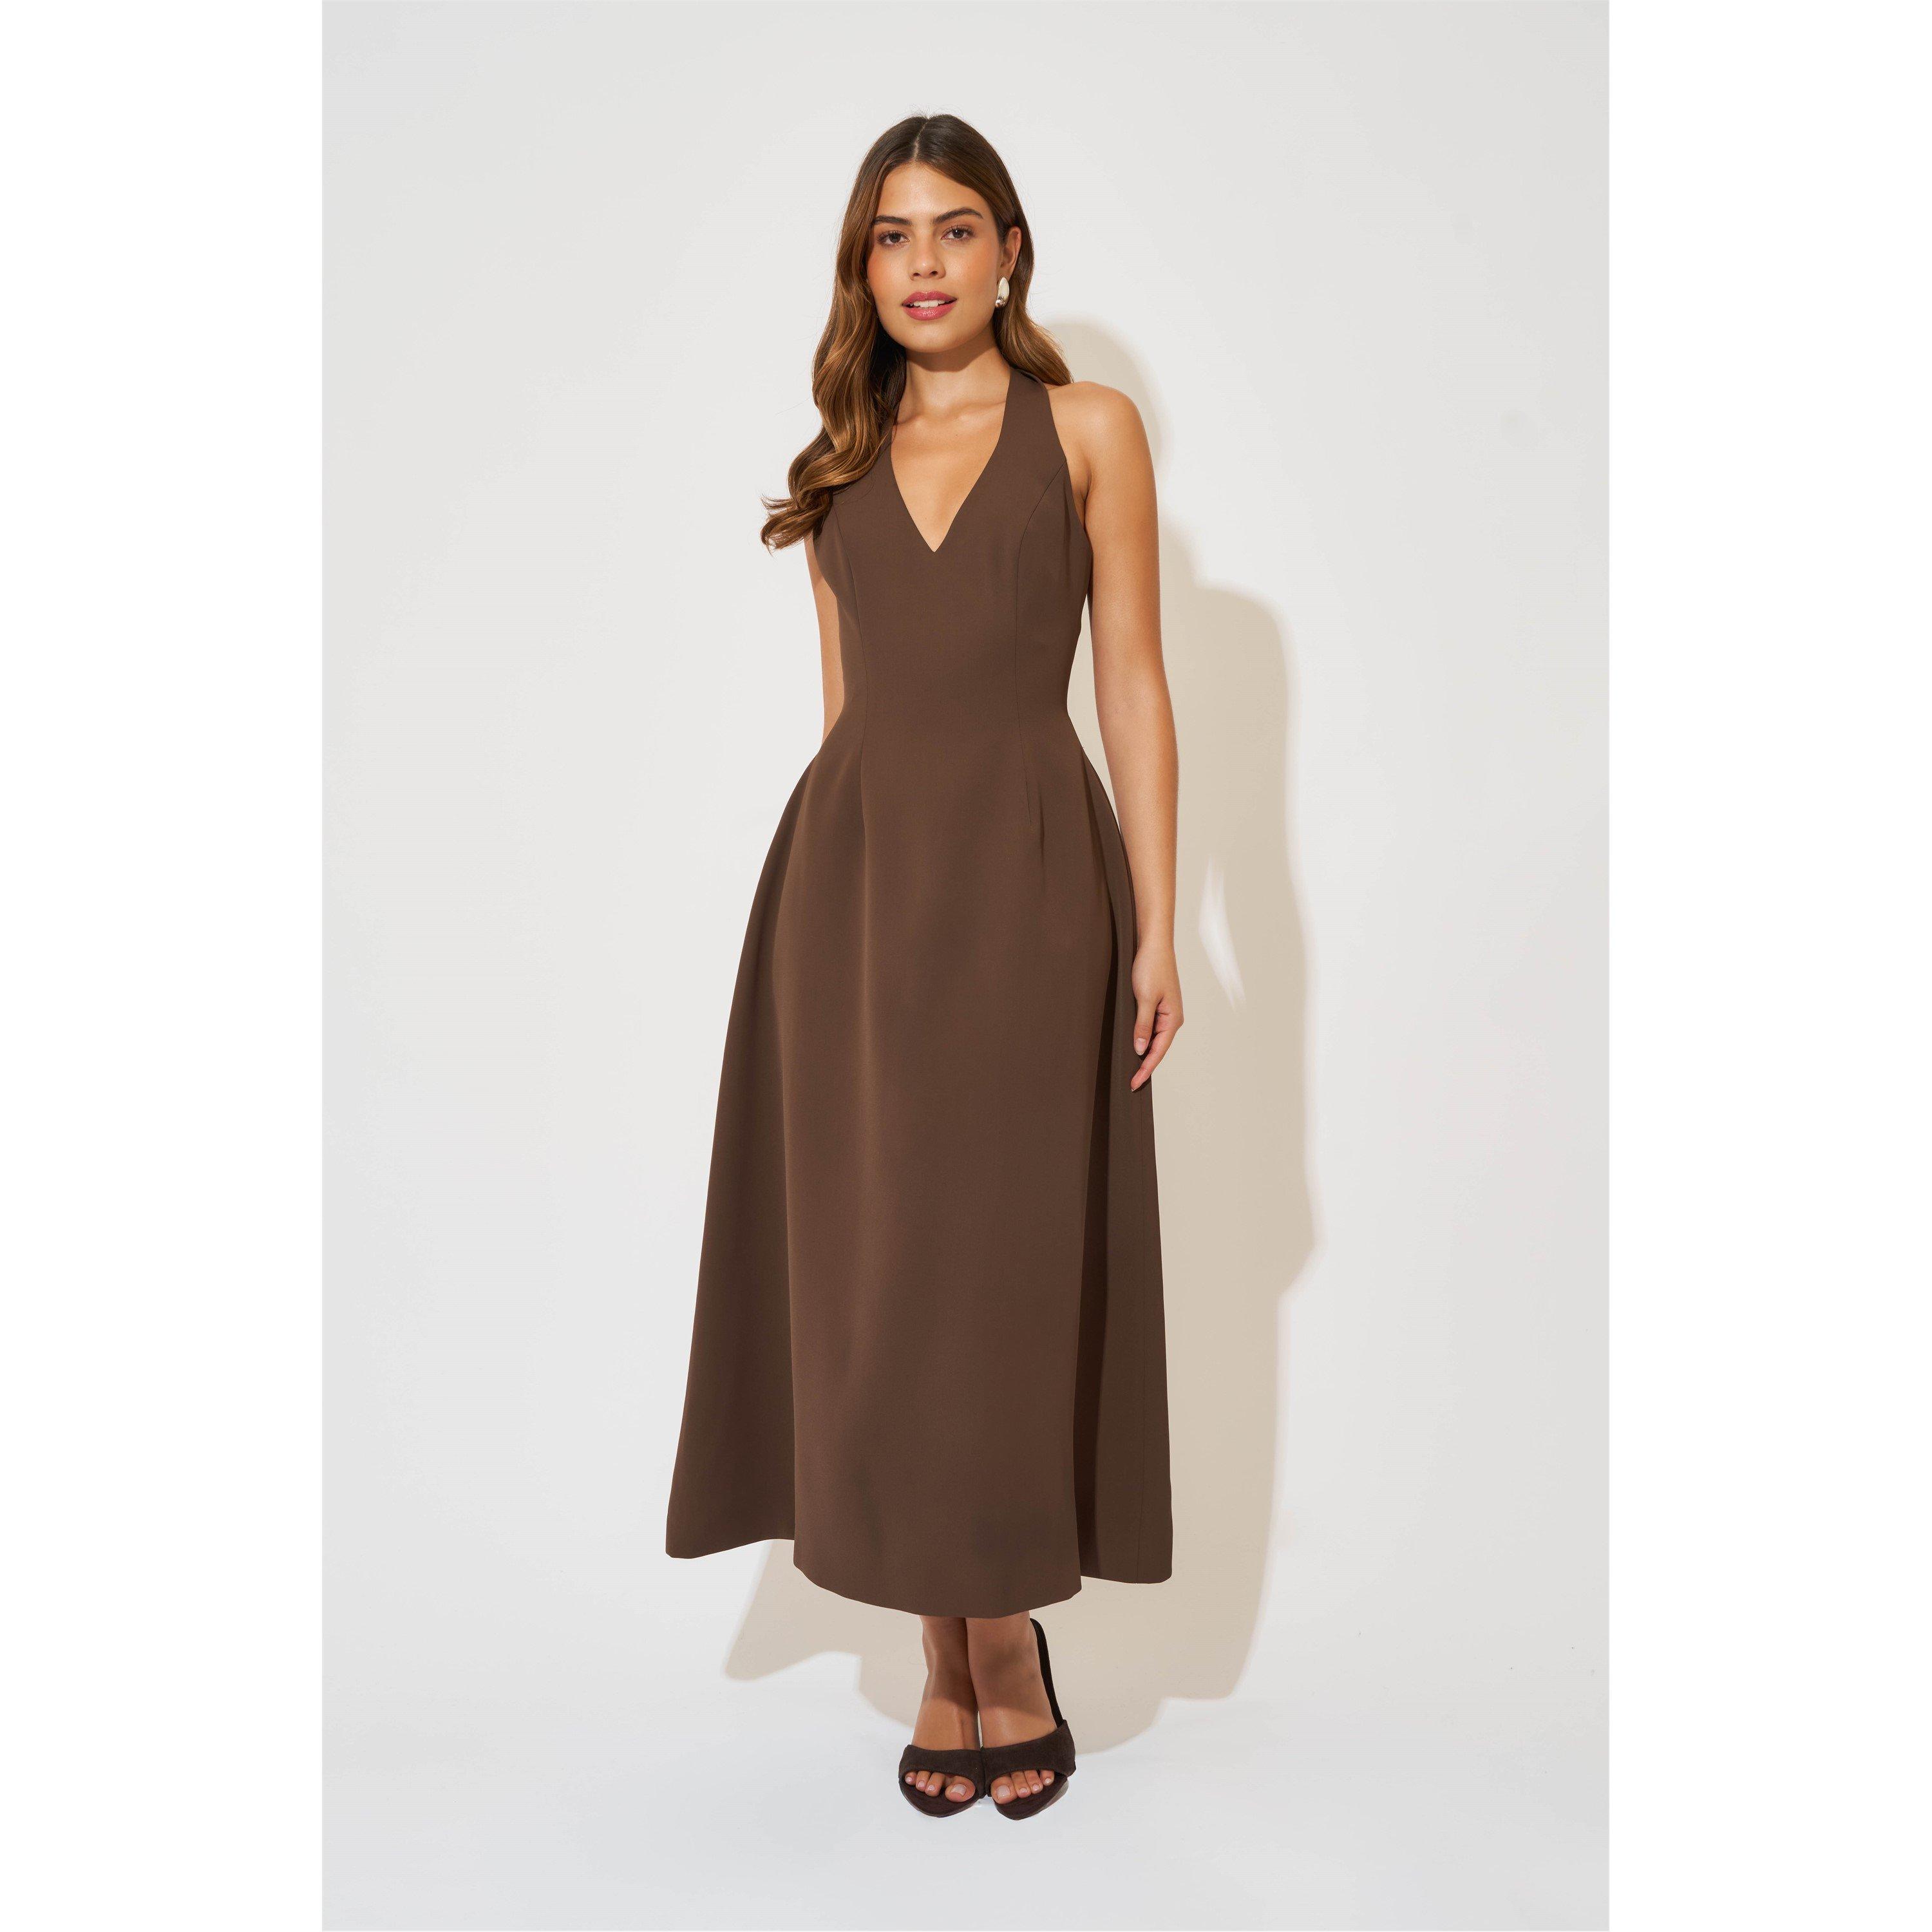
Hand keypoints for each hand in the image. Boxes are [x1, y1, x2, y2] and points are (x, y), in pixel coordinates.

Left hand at [1129, 942, 1182, 1090]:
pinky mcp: (1157, 1005)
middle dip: (1145, 1066)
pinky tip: (1135, 1046)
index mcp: (1173, 1019)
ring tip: (1132, 1070)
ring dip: (1144, 1054)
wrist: (1153, 945)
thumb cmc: (1152, 967)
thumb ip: (1142, 1025)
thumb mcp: (1144, 998)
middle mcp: (1172, 1018)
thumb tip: (1140, 1049)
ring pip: (1154, 1039)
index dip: (1146, 1069)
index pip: (1158, 1051)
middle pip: (1158, 1049)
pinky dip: (1143, 1039)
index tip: (1135, 1083)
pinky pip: (1150, 1028)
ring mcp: (1165, 1012)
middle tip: (1131, 1083)